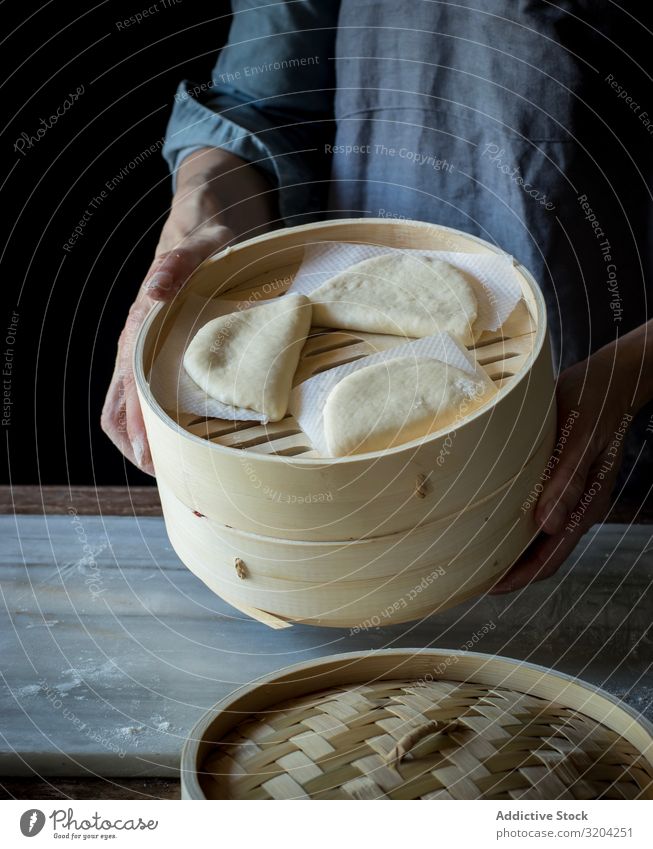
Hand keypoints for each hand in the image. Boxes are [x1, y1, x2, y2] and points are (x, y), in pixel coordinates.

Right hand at [101, 148, 274, 472]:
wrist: (201, 226)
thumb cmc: (204, 241)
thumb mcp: (199, 246)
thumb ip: (177, 265)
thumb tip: (152, 291)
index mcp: (140, 329)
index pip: (128, 389)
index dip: (137, 428)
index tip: (152, 461)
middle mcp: (134, 346)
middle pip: (121, 408)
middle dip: (138, 447)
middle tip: (169, 478)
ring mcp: (142, 353)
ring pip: (126, 408)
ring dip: (142, 441)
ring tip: (171, 470)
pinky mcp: (155, 354)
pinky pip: (143, 398)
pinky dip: (151, 425)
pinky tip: (175, 440)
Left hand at [491, 325, 650, 593]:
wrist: (608, 378)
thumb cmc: (594, 403)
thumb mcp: (581, 437)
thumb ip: (568, 480)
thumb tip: (547, 524)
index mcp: (583, 507)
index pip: (549, 559)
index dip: (519, 578)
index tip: (486, 589)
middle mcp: (574, 508)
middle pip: (539, 554)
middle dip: (507, 571)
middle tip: (467, 577)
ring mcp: (565, 495)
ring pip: (534, 535)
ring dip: (507, 548)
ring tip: (471, 553)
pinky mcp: (555, 478)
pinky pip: (531, 510)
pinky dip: (510, 521)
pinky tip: (487, 516)